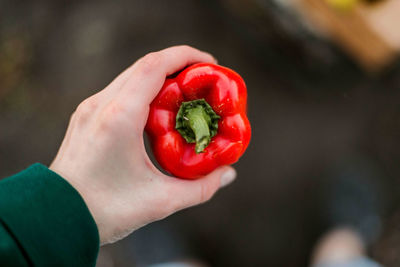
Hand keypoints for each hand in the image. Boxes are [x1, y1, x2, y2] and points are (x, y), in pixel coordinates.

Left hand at [49, 46, 236, 243]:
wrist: (57, 217)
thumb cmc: (105, 210)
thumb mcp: (160, 201)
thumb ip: (201, 188)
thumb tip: (228, 174)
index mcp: (120, 117)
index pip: (155, 66)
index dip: (186, 56)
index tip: (211, 64)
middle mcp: (101, 104)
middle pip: (145, 65)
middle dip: (179, 64)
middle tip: (204, 79)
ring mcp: (90, 108)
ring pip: (131, 75)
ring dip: (161, 76)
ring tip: (186, 92)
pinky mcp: (86, 116)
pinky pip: (120, 90)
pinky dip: (144, 89)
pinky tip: (159, 108)